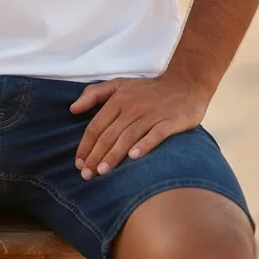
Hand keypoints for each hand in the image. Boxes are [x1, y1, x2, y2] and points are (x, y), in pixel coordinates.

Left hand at [69, 71, 210, 177]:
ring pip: (128, 137)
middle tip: (86, 174)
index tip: (78, 163)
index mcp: (118, 99)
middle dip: (95, 156)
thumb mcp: (118, 84)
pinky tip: (134, 158)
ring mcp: (151, 115)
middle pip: (109, 134)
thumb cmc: (148, 89)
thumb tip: (72, 109)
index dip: (85, 145)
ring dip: (113, 155)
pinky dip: (144, 145)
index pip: (96, 126)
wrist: (185, 83)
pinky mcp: (170, 122)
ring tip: (102, 172)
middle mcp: (132, 107)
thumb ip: (94, 94)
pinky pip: (155, 135)